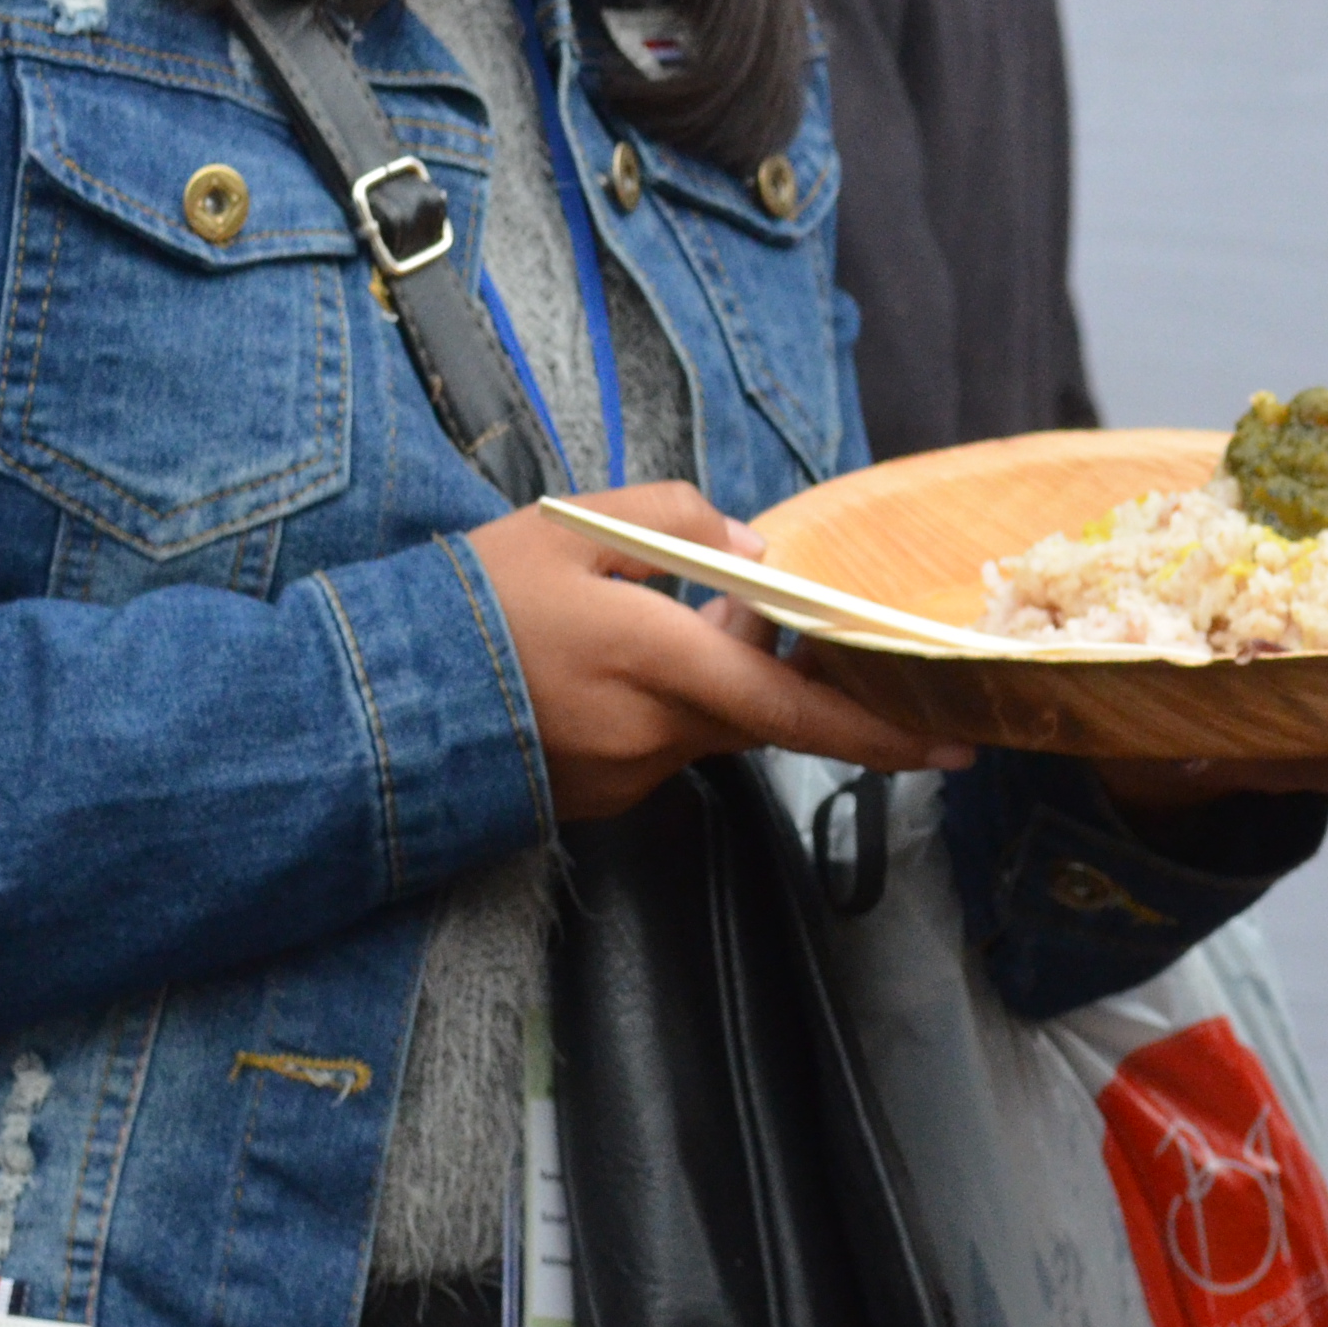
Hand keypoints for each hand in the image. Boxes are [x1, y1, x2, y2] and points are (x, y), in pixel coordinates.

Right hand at [465, 485, 968, 822]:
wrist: (375, 699)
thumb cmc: (475, 601)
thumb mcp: (577, 528)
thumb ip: (682, 526)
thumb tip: (760, 556)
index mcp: (658, 662)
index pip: (798, 709)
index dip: (882, 731)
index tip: (952, 746)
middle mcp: (653, 735)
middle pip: (760, 713)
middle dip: (777, 668)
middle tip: (748, 611)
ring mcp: (624, 778)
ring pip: (705, 726)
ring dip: (702, 680)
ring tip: (640, 625)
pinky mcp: (595, 800)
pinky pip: (657, 748)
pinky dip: (654, 708)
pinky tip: (597, 670)